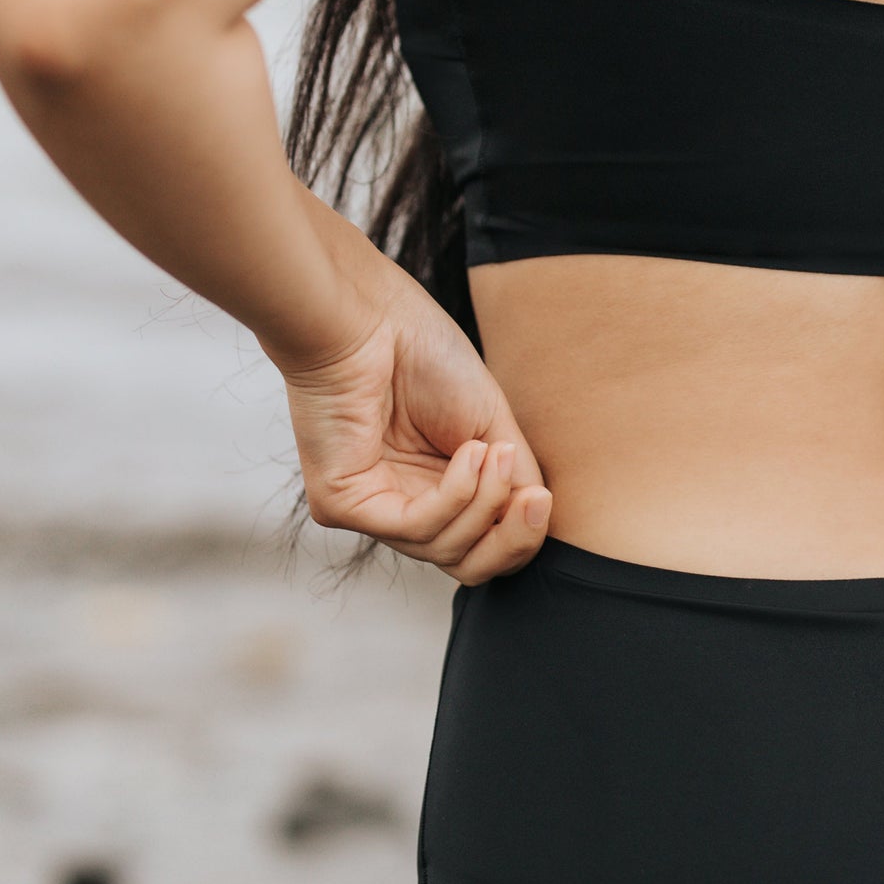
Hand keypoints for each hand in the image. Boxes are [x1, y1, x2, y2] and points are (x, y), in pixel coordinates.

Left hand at [278, 268, 551, 583]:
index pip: (483, 547)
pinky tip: (470, 454)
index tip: (542, 498)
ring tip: (490, 451)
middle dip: (511, 539)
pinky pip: (416, 528)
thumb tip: (538, 525)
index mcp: (435, 489)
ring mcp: (370, 509)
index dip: (520, 536)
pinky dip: (456, 495)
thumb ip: (513, 481)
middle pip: (468, 565)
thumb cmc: (424, 355)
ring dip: (485, 501)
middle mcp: (401, 505)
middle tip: (533, 499)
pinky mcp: (341, 505)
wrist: (371, 318)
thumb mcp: (491, 428)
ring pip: (447, 550)